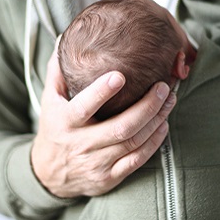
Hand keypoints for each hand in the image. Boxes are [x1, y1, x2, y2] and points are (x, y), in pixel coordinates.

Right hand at [31, 40, 176, 197]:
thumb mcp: (49, 100)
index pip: (83, 107)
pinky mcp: (109, 177)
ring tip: (170, 100)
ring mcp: (97, 164)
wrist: (49, 174)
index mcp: (65, 123)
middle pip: (121, 127)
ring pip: (133, 142)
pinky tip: (163, 125)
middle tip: (164, 87)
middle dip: (147, 106)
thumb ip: (58, 72)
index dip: (101, 92)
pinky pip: (137, 160)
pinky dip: (154, 143)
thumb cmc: (54, 129)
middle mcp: (81, 145)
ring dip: (156, 121)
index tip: (120, 76)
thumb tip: (63, 41)